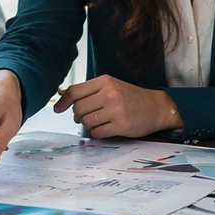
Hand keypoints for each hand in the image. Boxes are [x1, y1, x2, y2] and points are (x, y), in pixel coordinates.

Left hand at [51, 75, 181, 138]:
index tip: (57, 109)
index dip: (63, 102)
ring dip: (87, 125)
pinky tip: (103, 129)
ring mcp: (116, 110)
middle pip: (79, 108)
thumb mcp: (110, 86)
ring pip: (86, 121)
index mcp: (105, 81)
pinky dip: (96, 133)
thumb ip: (88, 90)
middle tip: (84, 117)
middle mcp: (110, 94)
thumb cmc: (131, 97)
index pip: (75, 91)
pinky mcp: (122, 125)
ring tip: (96, 122)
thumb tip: (61, 94)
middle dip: (78, 115)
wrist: (156, 107)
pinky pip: (97, 132)